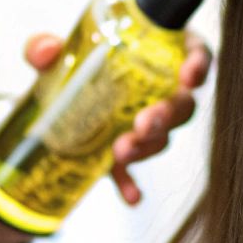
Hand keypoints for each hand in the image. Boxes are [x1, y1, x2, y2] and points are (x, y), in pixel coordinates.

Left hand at [21, 30, 211, 204]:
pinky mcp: (125, 154)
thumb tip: (45, 52)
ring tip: (121, 150)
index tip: (189, 76)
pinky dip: (132, 183)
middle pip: (182, 103)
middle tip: (144, 122)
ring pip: (162, 138)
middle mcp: (157, 90)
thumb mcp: (50, 53)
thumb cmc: (62, 69)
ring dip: (147, 147)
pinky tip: (130, 196)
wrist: (44, 109)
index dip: (199, 63)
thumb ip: (43, 47)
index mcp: (152, 54)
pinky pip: (133, 171)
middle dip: (168, 115)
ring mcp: (144, 125)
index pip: (191, 52)